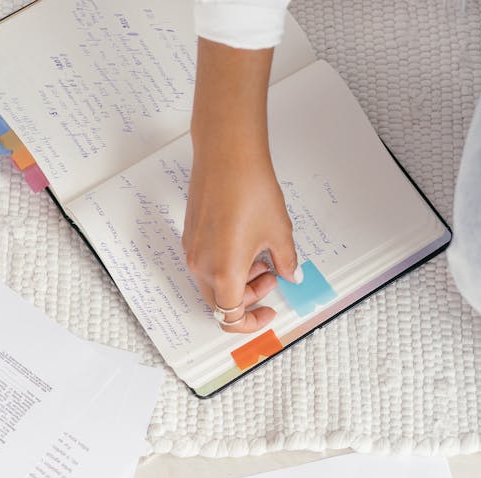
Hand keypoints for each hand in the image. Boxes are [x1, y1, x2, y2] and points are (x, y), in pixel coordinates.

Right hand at [183, 39, 300, 335]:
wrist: (227, 152)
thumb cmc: (251, 189)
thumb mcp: (279, 232)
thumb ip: (286, 262)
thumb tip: (290, 275)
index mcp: (224, 273)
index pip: (232, 317)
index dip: (252, 322)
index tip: (269, 312)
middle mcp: (201, 266)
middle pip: (222, 303)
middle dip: (248, 298)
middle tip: (271, 275)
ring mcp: (192, 251)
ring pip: (213, 284)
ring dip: (238, 280)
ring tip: (260, 254)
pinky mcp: (190, 236)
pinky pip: (206, 264)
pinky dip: (226, 265)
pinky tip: (245, 242)